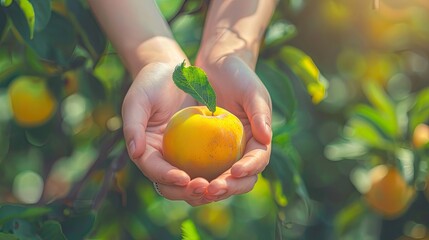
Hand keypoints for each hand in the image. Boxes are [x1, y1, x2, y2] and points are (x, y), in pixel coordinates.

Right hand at [122, 62, 211, 205]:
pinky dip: (217, 175)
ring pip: (192, 183)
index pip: (153, 169)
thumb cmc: (151, 83)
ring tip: (220, 187)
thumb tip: (135, 153)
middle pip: (172, 185)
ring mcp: (181, 157)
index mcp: (144, 150)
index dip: (166, 177)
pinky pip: (208, 168)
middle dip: (187, 192)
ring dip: (205, 190)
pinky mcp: (199, 152)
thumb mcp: (138, 99)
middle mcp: (162, 158)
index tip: (184, 178)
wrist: (174, 73)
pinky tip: (231, 174)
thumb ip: (133, 125)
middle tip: (205, 187)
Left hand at [196, 55, 272, 201]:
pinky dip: (192, 178)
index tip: (235, 171)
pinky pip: (199, 170)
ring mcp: (222, 154)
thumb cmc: (237, 75)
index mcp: (258, 140)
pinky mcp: (203, 152)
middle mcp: (242, 151)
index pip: (258, 161)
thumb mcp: (251, 90)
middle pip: (240, 179)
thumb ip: (260, 112)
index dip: (249, 169)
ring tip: (195, 190)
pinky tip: (180, 180)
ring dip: (209, 190)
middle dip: (228, 187)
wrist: (216, 66)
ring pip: (219, 180)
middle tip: (211, 189)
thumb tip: (266, 137)